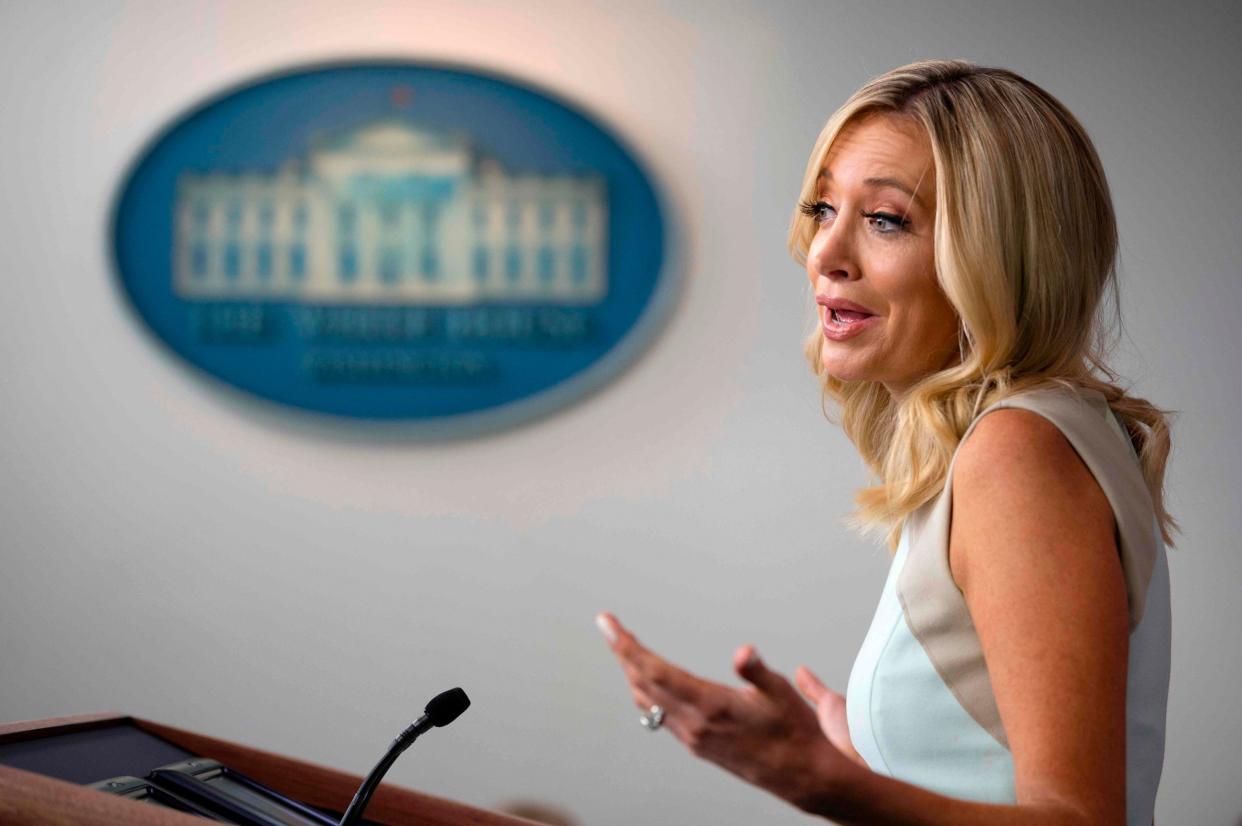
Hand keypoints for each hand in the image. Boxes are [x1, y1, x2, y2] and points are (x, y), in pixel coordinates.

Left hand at [596, 612, 856, 810]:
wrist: (801, 775)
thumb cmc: (794, 731)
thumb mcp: (781, 692)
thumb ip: (756, 670)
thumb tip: (743, 652)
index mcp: (710, 706)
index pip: (655, 672)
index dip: (627, 646)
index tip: (609, 624)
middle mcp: (694, 724)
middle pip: (643, 683)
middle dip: (623, 652)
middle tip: (609, 626)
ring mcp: (693, 737)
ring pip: (647, 700)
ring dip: (631, 672)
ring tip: (623, 647)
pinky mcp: (696, 744)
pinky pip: (658, 714)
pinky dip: (645, 690)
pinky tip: (645, 680)